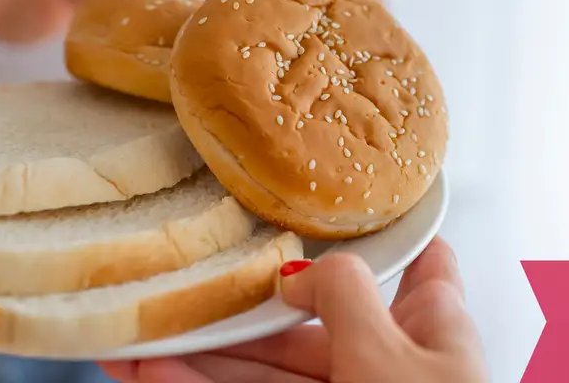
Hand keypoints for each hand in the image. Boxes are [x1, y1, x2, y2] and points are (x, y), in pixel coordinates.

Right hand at [99, 237, 487, 382]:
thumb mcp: (389, 354)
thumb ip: (343, 296)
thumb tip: (298, 268)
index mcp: (432, 325)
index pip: (415, 261)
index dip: (378, 230)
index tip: (330, 202)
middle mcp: (389, 360)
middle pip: (303, 322)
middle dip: (233, 311)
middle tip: (169, 292)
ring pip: (264, 372)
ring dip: (198, 357)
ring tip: (136, 341)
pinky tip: (155, 375)